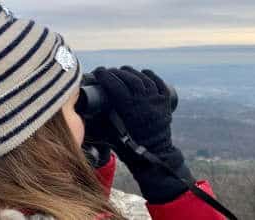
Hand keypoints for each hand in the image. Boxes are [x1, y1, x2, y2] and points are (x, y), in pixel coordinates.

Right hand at [93, 66, 194, 203]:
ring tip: (123, 71)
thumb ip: (101, 119)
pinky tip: (143, 73)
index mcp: (128, 108)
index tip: (97, 72)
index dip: (104, 75)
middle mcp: (143, 100)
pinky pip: (158, 83)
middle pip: (128, 78)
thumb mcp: (111, 133)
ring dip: (131, 72)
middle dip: (116, 72)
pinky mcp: (164, 101)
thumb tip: (89, 108)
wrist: (155, 155)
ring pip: (143, 78)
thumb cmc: (131, 148)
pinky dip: (150, 76)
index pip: (114, 83)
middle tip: (108, 72)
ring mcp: (156, 99)